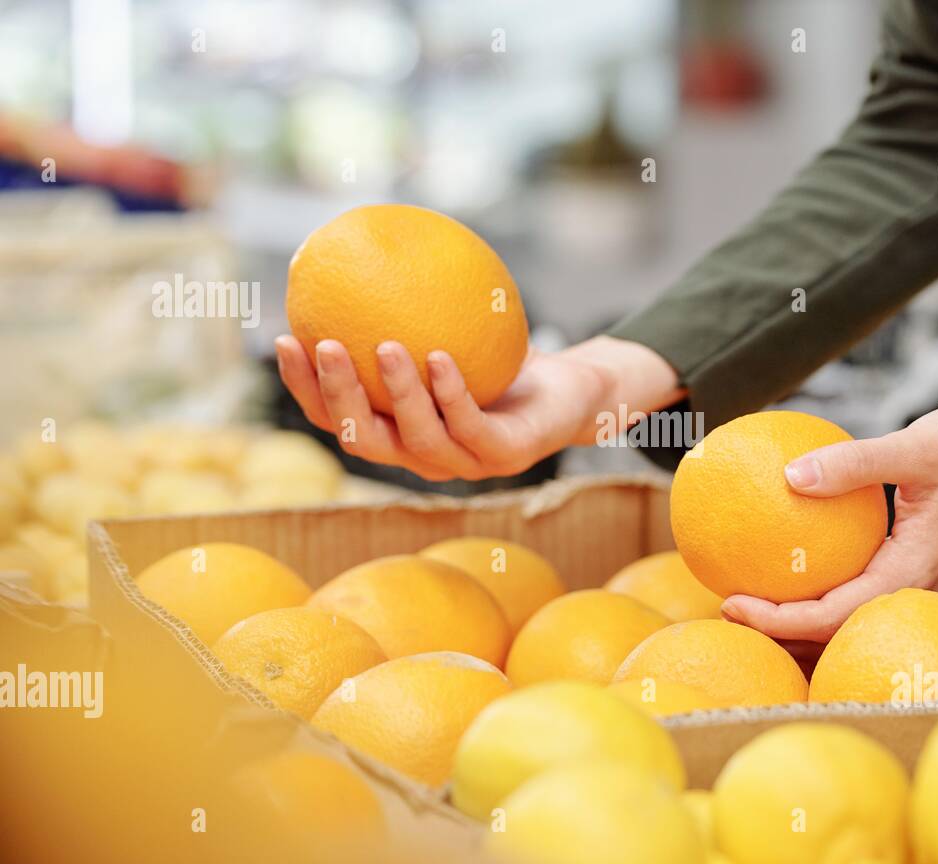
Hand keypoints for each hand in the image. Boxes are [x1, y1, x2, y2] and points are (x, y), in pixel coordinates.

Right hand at [275, 334, 681, 481]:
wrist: (573, 391)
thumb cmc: (501, 358)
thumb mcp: (449, 326)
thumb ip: (404, 306)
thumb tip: (354, 246)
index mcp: (398, 432)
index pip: (337, 418)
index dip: (305, 387)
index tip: (283, 338)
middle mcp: (424, 456)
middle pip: (364, 439)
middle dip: (336, 395)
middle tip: (321, 343)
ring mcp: (466, 463)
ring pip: (416, 438)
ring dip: (396, 391)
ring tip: (383, 345)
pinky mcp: (506, 456)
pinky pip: (471, 424)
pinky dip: (450, 391)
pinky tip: (437, 355)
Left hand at [721, 390, 937, 642]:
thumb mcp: (916, 444)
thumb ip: (854, 464)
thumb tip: (788, 475)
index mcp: (915, 570)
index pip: (833, 615)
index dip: (778, 619)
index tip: (732, 603)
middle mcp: (920, 587)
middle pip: (837, 630)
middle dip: (780, 630)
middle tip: (727, 607)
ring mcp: (923, 580)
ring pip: (853, 616)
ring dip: (802, 617)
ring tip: (752, 599)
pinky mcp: (922, 564)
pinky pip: (867, 590)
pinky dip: (828, 590)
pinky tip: (798, 566)